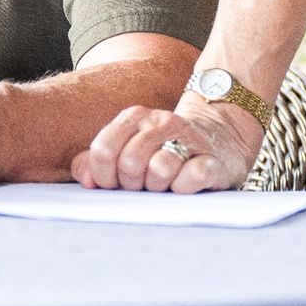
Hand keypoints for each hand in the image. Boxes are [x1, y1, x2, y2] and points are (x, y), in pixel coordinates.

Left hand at [73, 97, 262, 193]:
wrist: (219, 141)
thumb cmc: (162, 153)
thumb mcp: (126, 151)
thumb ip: (96, 162)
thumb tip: (86, 179)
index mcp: (133, 117)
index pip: (103, 150)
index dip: (104, 176)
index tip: (114, 184)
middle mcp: (160, 121)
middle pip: (130, 163)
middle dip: (132, 184)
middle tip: (142, 186)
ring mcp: (188, 138)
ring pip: (160, 169)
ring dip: (158, 187)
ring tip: (163, 186)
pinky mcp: (212, 159)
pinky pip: (192, 177)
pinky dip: (184, 188)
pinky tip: (184, 186)